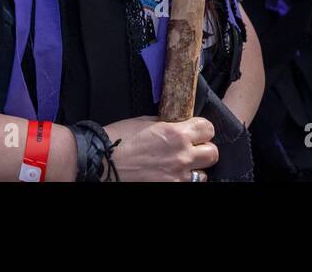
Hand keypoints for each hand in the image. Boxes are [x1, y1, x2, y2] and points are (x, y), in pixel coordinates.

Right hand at [103, 116, 218, 181]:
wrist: (99, 161)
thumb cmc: (117, 140)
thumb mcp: (145, 122)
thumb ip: (166, 124)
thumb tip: (177, 124)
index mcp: (176, 133)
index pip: (208, 128)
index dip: (203, 129)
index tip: (196, 131)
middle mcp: (181, 155)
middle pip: (212, 153)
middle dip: (204, 150)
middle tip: (192, 150)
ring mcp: (175, 176)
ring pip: (202, 175)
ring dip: (194, 170)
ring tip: (180, 167)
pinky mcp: (167, 188)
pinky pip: (186, 185)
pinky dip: (181, 180)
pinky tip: (170, 176)